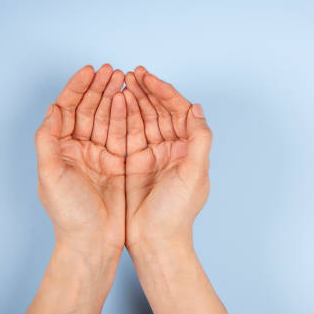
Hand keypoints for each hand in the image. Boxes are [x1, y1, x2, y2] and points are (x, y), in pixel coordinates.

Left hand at [34, 64, 126, 256]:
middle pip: (89, 110)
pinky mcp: (118, 164)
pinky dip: (126, 117)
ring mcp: (99, 155)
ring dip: (114, 98)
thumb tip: (52, 109)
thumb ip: (48, 141)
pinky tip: (131, 102)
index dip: (77, 88)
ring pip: (106, 118)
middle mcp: (78, 149)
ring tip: (124, 80)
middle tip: (112, 70)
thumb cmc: (68, 214)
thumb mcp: (50, 176)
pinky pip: (123, 134)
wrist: (93, 242)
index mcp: (59, 149)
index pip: (67, 110)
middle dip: (99, 88)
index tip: (90, 71)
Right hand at [123, 66, 211, 250]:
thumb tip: (197, 108)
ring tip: (120, 82)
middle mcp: (172, 148)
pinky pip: (128, 134)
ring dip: (133, 99)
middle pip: (159, 111)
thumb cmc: (177, 211)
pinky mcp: (134, 163)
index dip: (164, 92)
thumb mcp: (195, 173)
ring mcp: (153, 155)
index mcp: (189, 148)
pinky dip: (122, 117)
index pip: (178, 111)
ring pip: (142, 119)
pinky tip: (114, 102)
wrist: (155, 240)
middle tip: (130, 73)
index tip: (147, 77)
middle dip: (146, 91)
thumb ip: (199, 139)